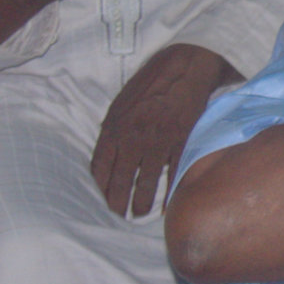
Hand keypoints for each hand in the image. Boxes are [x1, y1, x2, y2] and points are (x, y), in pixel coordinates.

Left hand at [92, 43, 232, 217]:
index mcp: (114, 126)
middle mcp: (133, 135)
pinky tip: (165, 202)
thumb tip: (107, 155)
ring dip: (141, 200)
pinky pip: (171, 171)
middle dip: (116, 201)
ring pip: (146, 179)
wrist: (183, 67)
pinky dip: (169, 189)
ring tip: (138, 214)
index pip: (100, 165)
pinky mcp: (180, 140)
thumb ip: (113, 129)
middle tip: (116, 216)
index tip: (99, 200)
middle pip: (120, 177)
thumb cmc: (150, 84)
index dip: (99, 186)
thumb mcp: (121, 103)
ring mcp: (157, 139)